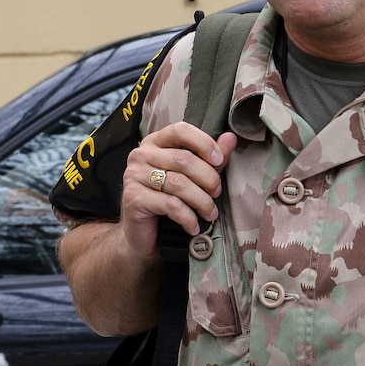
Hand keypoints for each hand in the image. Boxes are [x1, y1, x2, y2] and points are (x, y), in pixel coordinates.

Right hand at [120, 123, 237, 258]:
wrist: (142, 234)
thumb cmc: (167, 200)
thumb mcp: (191, 176)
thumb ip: (209, 157)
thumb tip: (231, 138)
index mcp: (155, 142)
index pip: (180, 130)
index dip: (203, 143)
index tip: (219, 160)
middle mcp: (141, 155)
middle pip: (183, 159)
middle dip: (208, 178)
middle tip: (217, 193)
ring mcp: (134, 176)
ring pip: (179, 183)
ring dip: (201, 201)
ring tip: (210, 213)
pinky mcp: (133, 198)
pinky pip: (170, 204)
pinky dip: (188, 217)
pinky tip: (194, 226)